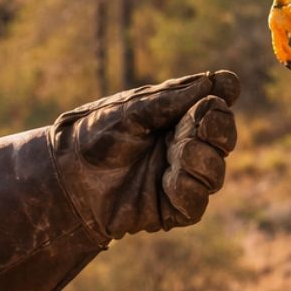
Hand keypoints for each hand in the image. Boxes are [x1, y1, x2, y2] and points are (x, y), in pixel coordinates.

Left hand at [49, 70, 239, 241]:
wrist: (67, 175)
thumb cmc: (95, 135)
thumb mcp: (135, 109)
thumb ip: (176, 97)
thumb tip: (221, 81)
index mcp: (175, 117)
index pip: (215, 107)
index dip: (221, 101)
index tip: (216, 94)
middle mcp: (182, 146)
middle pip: (224, 138)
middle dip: (219, 128)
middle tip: (197, 121)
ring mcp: (179, 178)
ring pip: (216, 171)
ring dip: (202, 156)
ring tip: (177, 149)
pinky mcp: (171, 209)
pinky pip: (197, 201)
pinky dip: (188, 185)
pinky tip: (169, 176)